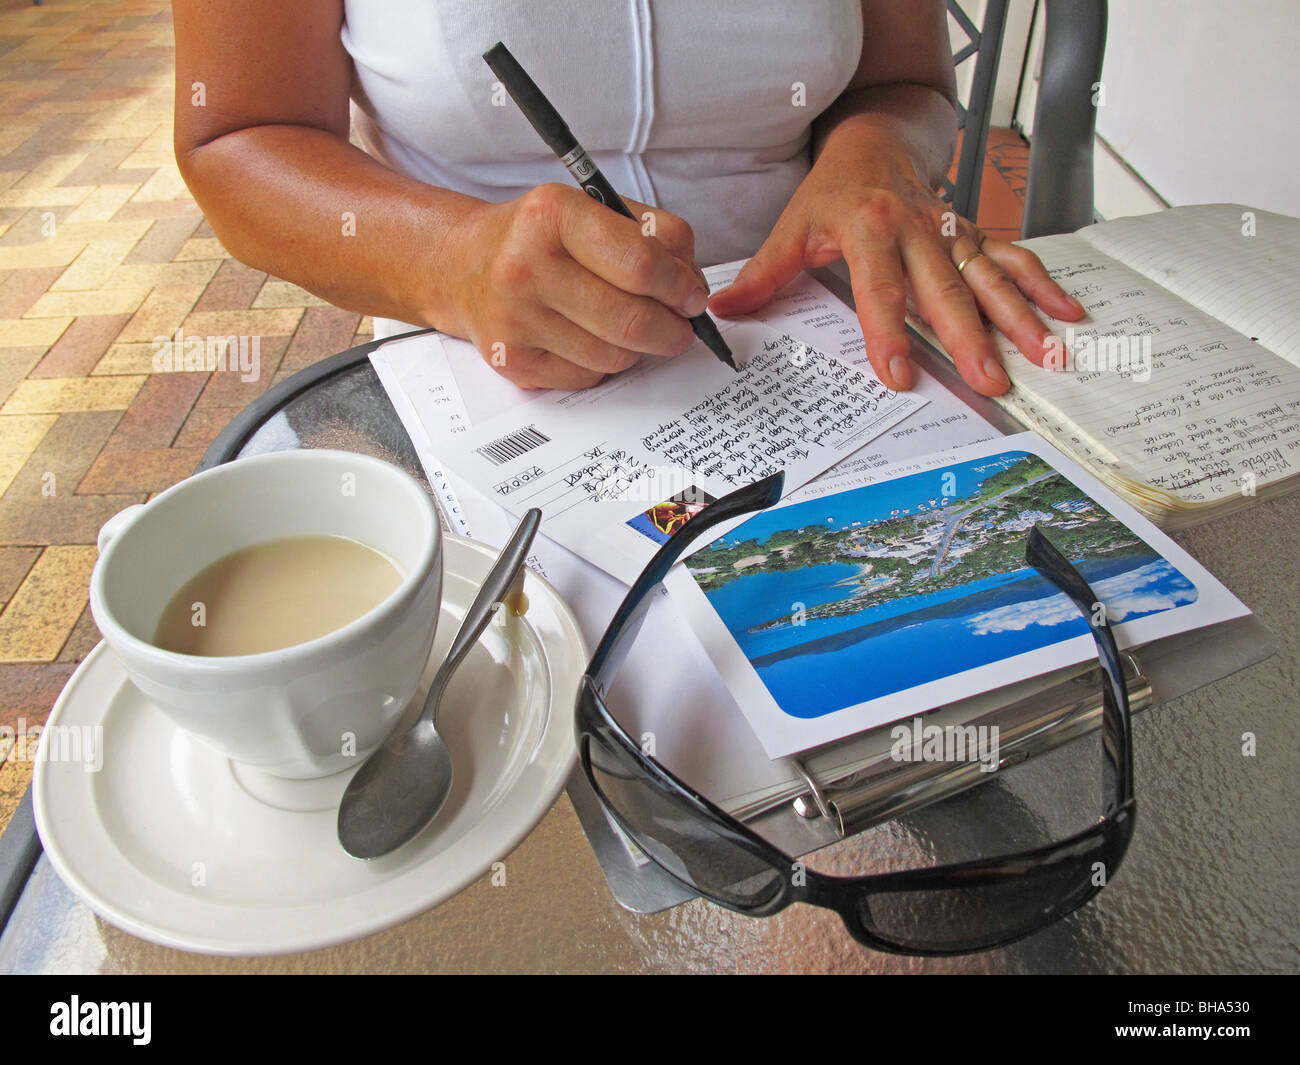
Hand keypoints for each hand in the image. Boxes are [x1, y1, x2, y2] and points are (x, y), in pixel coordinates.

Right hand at [437, 183, 709, 388]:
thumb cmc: (540, 237)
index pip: (642, 265)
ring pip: (615, 356)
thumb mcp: (596, 209)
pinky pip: (589, 376)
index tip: (692, 296)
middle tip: (681, 326)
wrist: (463, 266)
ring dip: (640, 348)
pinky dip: (605, 362)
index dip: (681, 287)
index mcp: (552, 215)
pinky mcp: (514, 363)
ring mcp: (515, 320)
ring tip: (633, 326)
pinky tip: (593, 337)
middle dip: (673, 329)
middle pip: (633, 321)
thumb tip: (691, 288)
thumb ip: (655, 236)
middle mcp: (525, 267)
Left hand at [707, 128, 1085, 395]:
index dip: (889, 336)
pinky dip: (1041, 284)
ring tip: (1044, 354)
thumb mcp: (793, 228)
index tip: (900, 376)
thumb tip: (724, 312)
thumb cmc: (833, 190)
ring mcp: (951, 232)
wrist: (874, 140)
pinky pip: (1012, 257)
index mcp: (870, 230)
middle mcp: (918, 230)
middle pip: (947, 290)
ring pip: (990, 275)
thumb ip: (764, 274)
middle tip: (989, 380)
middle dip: (972, 337)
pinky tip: (1065, 313)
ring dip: (1019, 316)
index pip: (880, 291)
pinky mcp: (972, 234)